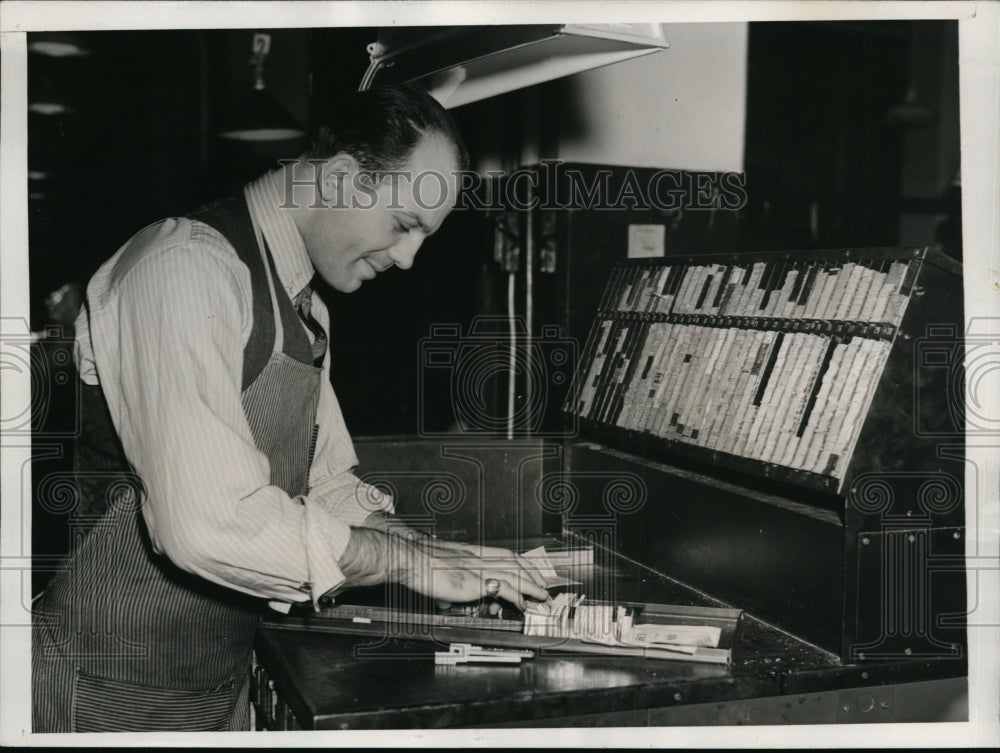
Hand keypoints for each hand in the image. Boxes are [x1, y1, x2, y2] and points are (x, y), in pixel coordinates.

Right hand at [401, 546, 550, 610]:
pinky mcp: (473, 582)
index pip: (506, 553)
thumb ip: (449, 582)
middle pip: (515, 562)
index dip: (522, 562)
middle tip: (542, 586)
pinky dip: (515, 596)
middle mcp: (478, 557)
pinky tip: (521, 603)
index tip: (531, 571)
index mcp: (471, 552)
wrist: (409, 558)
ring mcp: (477, 568)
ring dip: (531, 586)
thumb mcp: (440, 569)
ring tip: (541, 596)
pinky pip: (502, 588)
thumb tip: (447, 599)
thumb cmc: (418, 562)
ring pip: (514, 574)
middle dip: (533, 574)